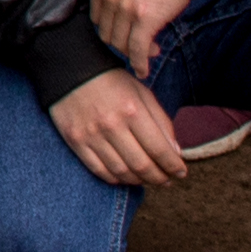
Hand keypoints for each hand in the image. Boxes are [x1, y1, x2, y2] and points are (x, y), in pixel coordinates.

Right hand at [47, 66, 184, 188]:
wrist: (69, 70)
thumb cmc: (112, 82)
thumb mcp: (142, 93)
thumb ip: (161, 122)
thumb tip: (175, 153)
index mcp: (132, 110)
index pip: (159, 149)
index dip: (173, 166)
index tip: (181, 172)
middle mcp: (112, 125)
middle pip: (142, 165)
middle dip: (159, 178)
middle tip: (167, 180)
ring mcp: (91, 135)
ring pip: (121, 172)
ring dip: (139, 181)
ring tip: (148, 180)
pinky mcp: (76, 141)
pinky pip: (99, 170)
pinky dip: (116, 179)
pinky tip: (126, 176)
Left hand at [89, 0, 189, 73]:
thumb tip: (123, 12)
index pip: (98, 19)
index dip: (113, 29)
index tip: (125, 33)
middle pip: (108, 34)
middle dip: (123, 42)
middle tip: (142, 43)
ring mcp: (126, 8)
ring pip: (121, 44)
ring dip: (135, 53)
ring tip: (152, 50)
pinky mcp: (145, 19)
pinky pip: (137, 49)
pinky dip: (139, 63)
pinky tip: (143, 69)